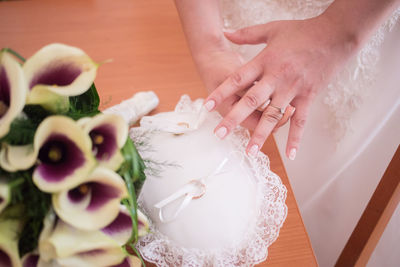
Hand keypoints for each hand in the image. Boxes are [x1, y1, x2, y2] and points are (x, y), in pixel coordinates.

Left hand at [203, 15, 357, 158]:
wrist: (335, 34)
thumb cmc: (302, 31)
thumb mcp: (272, 29)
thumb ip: (246, 34)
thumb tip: (225, 31)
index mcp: (265, 61)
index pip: (237, 79)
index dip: (221, 92)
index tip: (207, 106)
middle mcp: (277, 77)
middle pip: (251, 101)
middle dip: (234, 119)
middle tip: (220, 134)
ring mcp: (293, 89)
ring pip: (274, 115)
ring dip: (261, 134)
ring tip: (250, 151)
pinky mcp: (308, 96)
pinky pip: (301, 121)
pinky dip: (296, 138)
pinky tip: (291, 154)